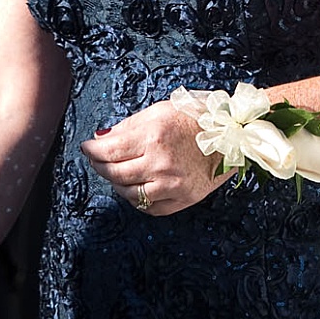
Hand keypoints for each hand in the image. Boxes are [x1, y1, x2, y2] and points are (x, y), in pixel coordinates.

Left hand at [78, 98, 231, 216]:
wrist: (232, 134)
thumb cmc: (196, 117)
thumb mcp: (159, 110)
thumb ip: (128, 126)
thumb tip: (101, 138)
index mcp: (153, 137)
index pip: (109, 151)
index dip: (92, 151)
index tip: (86, 148)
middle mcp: (160, 163)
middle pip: (115, 174)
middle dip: (100, 167)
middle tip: (96, 160)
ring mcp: (172, 185)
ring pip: (129, 194)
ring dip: (117, 183)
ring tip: (116, 172)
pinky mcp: (182, 200)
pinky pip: (149, 207)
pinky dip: (137, 199)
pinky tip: (136, 186)